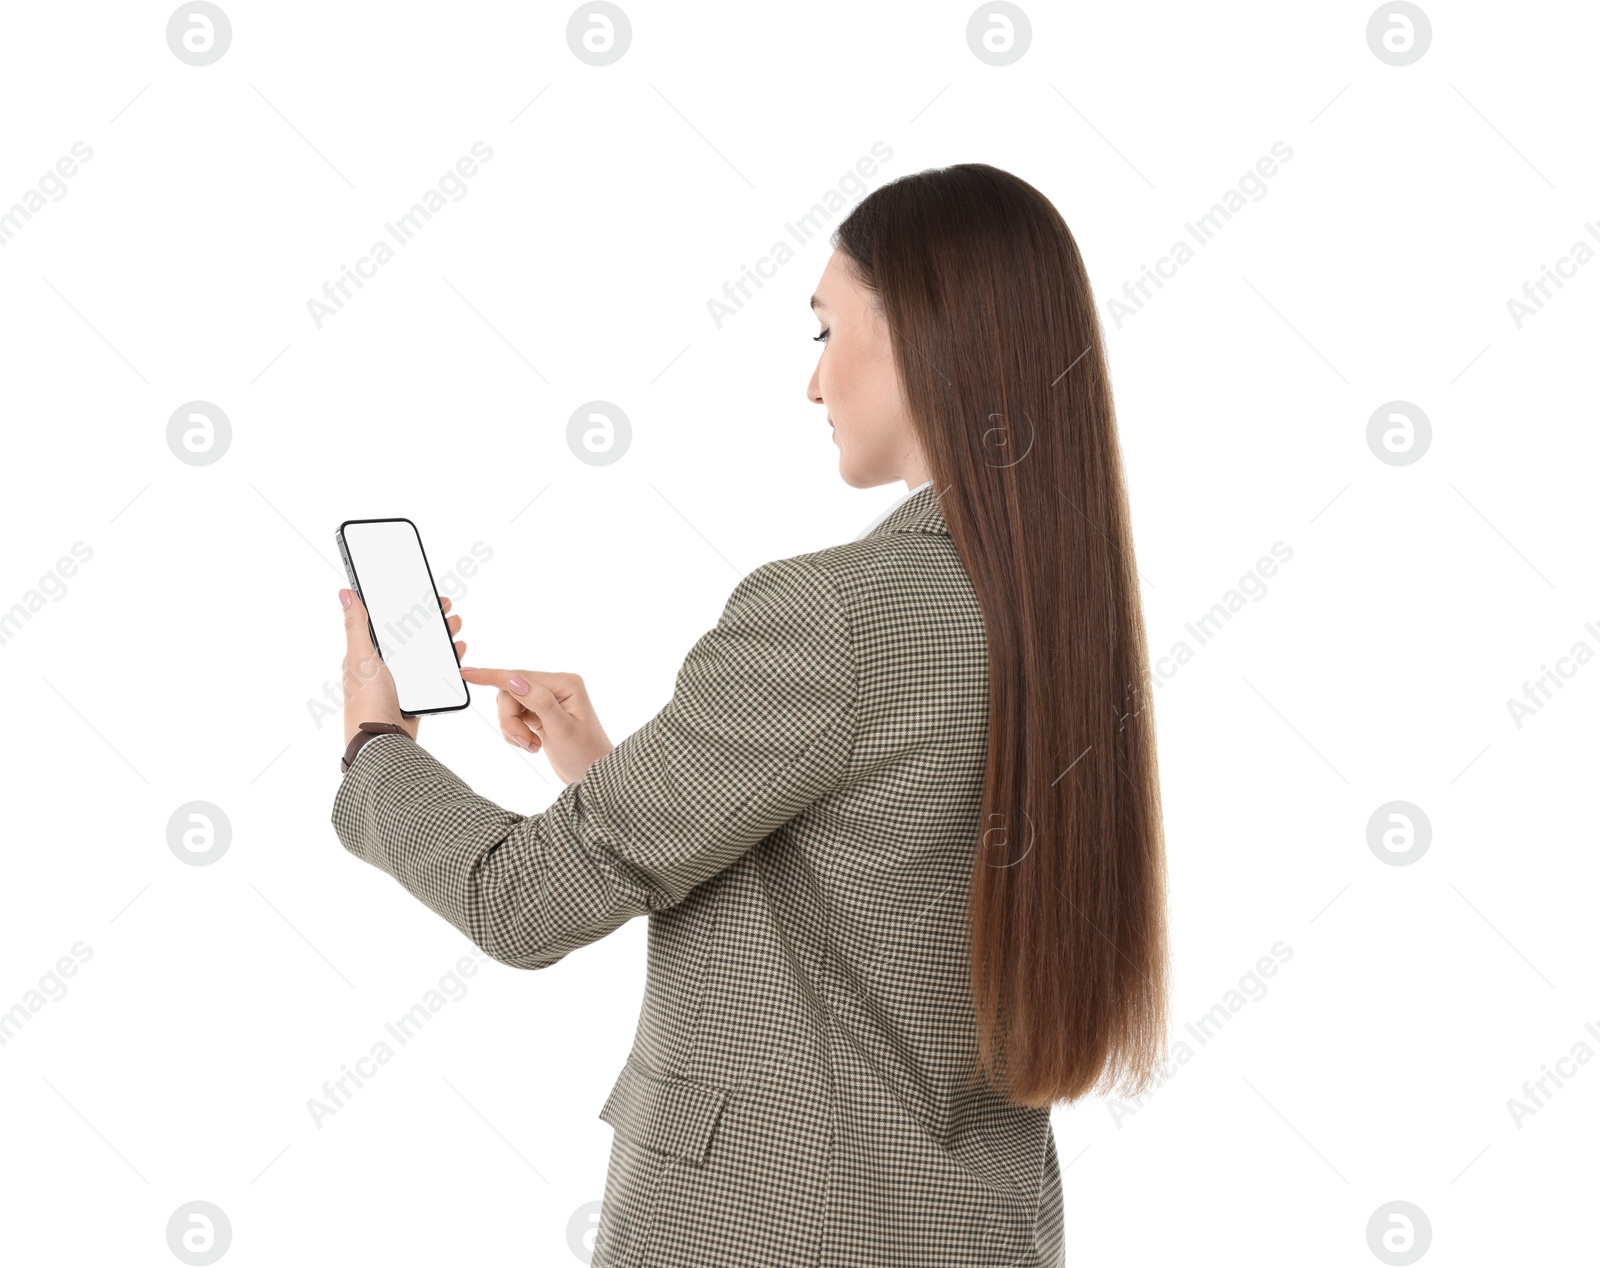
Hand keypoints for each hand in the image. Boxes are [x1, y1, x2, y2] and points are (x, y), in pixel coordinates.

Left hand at [339, 588, 467, 745]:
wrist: (384, 742)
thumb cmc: (366, 701)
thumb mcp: (361, 657)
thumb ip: (356, 626)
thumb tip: (345, 592)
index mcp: (365, 654)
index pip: (388, 623)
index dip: (407, 606)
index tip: (427, 596)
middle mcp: (382, 667)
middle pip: (410, 637)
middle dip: (431, 621)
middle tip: (449, 610)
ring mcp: (400, 683)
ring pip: (425, 654)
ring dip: (442, 639)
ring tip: (456, 628)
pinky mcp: (415, 697)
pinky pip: (434, 674)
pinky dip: (447, 663)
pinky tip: (456, 654)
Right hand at [458, 667, 613, 783]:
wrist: (593, 776)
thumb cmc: (584, 755)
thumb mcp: (561, 730)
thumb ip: (539, 703)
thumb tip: (513, 681)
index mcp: (566, 684)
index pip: (521, 677)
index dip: (491, 676)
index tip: (466, 674)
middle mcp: (557, 686)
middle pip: (511, 693)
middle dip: (510, 720)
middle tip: (523, 742)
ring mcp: (547, 699)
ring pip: (509, 706)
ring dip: (513, 729)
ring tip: (531, 746)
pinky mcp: (540, 712)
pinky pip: (514, 716)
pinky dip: (515, 733)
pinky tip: (532, 744)